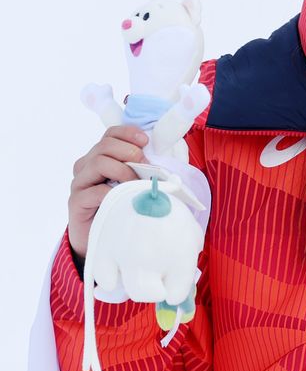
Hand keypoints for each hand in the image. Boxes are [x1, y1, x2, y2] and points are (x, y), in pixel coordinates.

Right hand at [68, 125, 147, 257]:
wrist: (103, 237)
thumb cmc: (123, 206)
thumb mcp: (135, 183)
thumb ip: (143, 169)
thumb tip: (164, 161)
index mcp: (100, 156)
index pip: (110, 134)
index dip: (127, 133)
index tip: (145, 140)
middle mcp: (87, 166)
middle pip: (105, 145)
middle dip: (129, 151)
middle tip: (145, 165)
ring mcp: (80, 183)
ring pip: (99, 162)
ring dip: (123, 170)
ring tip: (136, 183)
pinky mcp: (76, 201)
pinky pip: (95, 190)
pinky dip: (113, 192)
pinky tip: (124, 198)